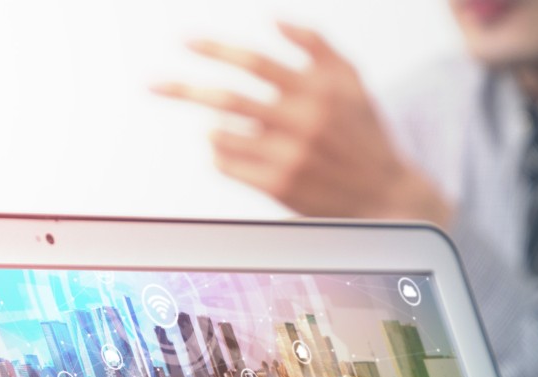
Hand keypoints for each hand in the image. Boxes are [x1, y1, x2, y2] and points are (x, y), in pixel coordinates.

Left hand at [153, 24, 450, 220]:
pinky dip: (218, 151)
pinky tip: (226, 148)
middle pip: (229, 97)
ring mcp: (289, 156)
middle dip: (183, 88)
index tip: (183, 42)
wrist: (385, 195)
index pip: (255, 61)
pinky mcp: (279, 186)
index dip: (215, 49)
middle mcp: (302, 121)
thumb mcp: (351, 81)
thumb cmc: (364, 134)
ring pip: (223, 134)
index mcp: (317, 89)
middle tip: (151, 83)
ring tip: (212, 123)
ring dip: (210, 126)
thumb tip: (275, 20)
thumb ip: (315, 45)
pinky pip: (228, 165)